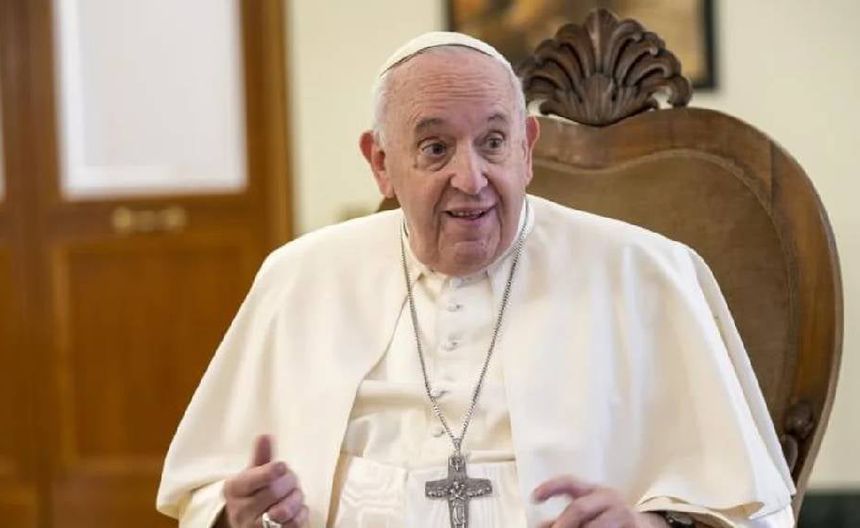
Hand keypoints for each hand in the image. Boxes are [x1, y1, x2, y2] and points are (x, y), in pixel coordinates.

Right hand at [219, 435, 308, 527]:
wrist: (248, 523)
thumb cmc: (254, 493)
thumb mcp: (254, 474)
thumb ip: (261, 456)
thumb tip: (265, 436)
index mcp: (234, 489)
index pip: (252, 479)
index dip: (269, 472)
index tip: (282, 466)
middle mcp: (240, 511)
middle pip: (273, 492)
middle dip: (289, 482)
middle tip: (292, 479)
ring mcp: (253, 527)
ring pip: (284, 511)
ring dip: (296, 499)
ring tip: (295, 494)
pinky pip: (293, 525)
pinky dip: (301, 514)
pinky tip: (298, 509)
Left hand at [533, 476, 667, 527]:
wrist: (647, 525)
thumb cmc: (610, 516)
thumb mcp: (589, 511)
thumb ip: (565, 517)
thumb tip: (540, 525)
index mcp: (594, 490)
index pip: (570, 482)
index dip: (551, 487)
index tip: (534, 497)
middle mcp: (608, 497)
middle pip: (579, 507)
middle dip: (563, 523)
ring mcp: (622, 513)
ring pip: (594, 525)